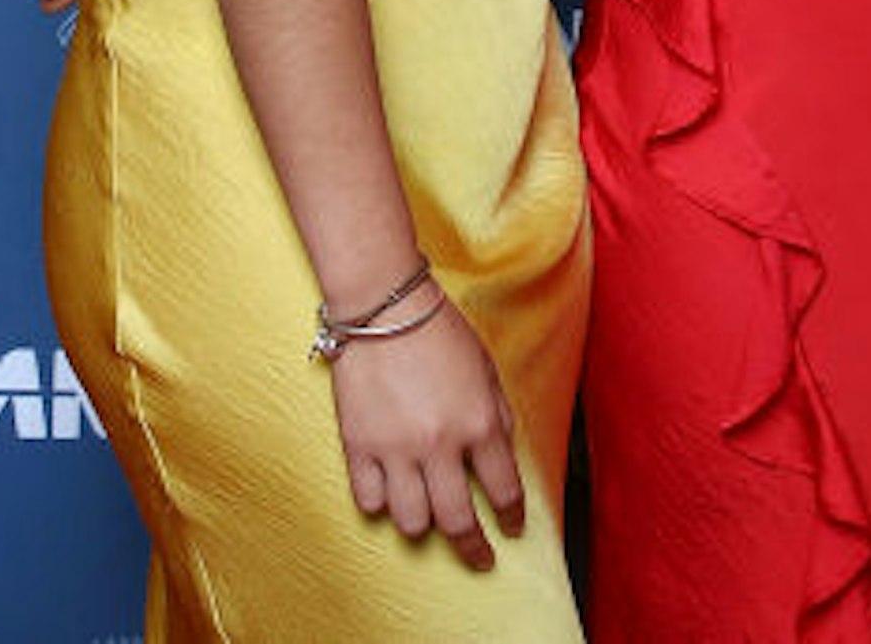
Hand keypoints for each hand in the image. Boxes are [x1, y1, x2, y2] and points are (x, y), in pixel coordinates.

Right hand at [329, 292, 525, 570]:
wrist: (385, 311)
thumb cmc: (441, 334)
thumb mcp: (487, 371)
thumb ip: (497, 417)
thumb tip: (503, 458)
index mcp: (479, 423)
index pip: (503, 489)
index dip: (511, 516)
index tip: (512, 529)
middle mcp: (440, 444)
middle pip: (458, 521)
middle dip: (474, 548)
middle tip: (480, 559)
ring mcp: (395, 448)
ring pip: (411, 521)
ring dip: (423, 525)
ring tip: (429, 516)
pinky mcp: (358, 446)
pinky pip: (368, 501)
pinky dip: (381, 506)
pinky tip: (390, 495)